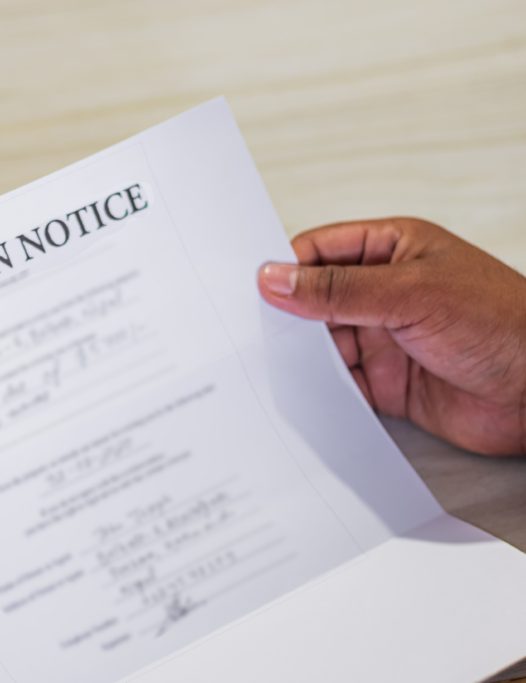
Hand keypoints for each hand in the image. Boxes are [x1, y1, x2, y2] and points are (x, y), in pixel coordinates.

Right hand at [258, 217, 525, 455]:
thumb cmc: (504, 323)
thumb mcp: (411, 293)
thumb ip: (338, 289)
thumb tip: (276, 278)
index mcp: (393, 250)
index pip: (321, 251)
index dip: (284, 267)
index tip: (250, 290)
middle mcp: (384, 292)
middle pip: (315, 299)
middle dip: (285, 316)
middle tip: (248, 331)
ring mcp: (385, 338)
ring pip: (322, 344)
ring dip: (300, 356)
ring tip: (267, 366)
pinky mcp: (388, 383)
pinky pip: (340, 384)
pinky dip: (319, 390)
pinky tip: (301, 394)